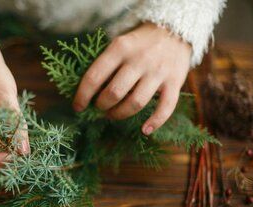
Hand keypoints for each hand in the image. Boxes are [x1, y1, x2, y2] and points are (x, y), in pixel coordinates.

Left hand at [73, 22, 191, 134]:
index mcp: (120, 48)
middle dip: (101, 106)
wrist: (175, 29)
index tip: (77, 107)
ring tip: (113, 114)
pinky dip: (155, 122)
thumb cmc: (139, 42)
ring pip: (136, 103)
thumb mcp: (120, 44)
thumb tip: (87, 93)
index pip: (94, 77)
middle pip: (114, 93)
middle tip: (99, 107)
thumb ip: (106, 64)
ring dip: (120, 114)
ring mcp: (158, 71)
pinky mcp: (175, 81)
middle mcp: (139, 59)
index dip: (82, 96)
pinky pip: (166, 107)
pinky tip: (144, 130)